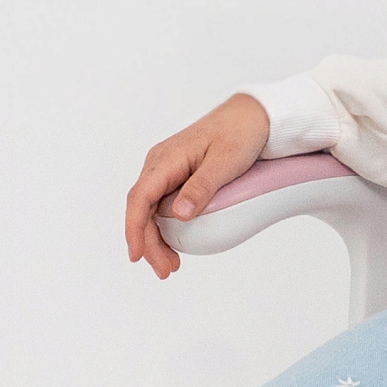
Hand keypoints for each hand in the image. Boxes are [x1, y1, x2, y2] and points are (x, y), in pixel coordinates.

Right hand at [125, 91, 271, 277]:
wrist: (252, 116)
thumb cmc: (239, 134)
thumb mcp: (224, 162)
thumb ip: (201, 188)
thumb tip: (179, 215)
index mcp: (165, 160)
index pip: (140, 198)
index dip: (134, 229)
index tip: (137, 254)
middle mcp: (159, 164)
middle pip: (143, 209)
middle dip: (148, 243)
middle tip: (166, 270)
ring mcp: (167, 170)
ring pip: (151, 210)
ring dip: (156, 238)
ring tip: (170, 264)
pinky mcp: (177, 176)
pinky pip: (163, 204)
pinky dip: (165, 226)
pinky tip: (174, 244)